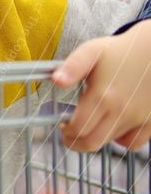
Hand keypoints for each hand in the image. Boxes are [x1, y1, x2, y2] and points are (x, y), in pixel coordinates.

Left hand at [52, 20, 150, 151]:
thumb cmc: (120, 51)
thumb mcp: (91, 51)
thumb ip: (72, 66)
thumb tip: (56, 81)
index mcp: (102, 96)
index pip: (78, 128)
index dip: (66, 131)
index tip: (62, 125)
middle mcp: (121, 111)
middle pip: (92, 142)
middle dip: (75, 142)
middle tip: (69, 134)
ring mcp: (137, 118)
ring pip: (110, 142)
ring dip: (95, 138)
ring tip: (89, 124)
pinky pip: (133, 142)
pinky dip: (121, 140)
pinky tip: (113, 127)